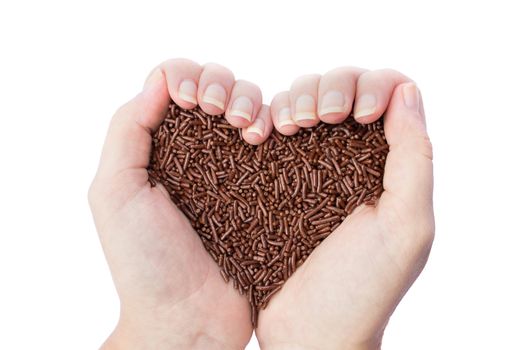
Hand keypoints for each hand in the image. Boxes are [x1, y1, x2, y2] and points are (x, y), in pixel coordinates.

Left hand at [88, 59, 269, 348]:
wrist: (190, 318)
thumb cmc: (145, 261)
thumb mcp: (115, 193)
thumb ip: (128, 130)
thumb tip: (159, 79)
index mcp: (161, 146)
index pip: (174, 85)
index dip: (187, 77)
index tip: (194, 101)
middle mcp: (200, 151)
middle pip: (218, 88)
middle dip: (223, 86)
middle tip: (224, 114)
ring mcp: (237, 168)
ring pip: (253, 107)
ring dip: (254, 102)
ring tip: (251, 132)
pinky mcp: (268, 187)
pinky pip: (280, 142)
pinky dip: (280, 125)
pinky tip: (279, 135)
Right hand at [255, 69, 433, 349]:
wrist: (309, 331)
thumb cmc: (363, 287)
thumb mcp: (406, 226)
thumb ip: (414, 158)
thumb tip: (406, 89)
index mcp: (388, 163)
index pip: (386, 92)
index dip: (370, 86)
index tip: (355, 116)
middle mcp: (350, 157)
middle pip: (341, 86)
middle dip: (327, 87)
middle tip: (314, 120)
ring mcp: (308, 165)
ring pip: (302, 99)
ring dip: (293, 98)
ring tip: (285, 128)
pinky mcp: (272, 177)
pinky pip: (268, 126)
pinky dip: (264, 116)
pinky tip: (259, 133)